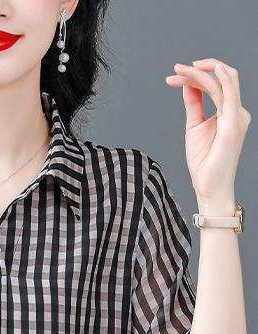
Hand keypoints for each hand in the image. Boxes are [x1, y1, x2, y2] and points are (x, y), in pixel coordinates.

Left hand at [165, 58, 250, 206]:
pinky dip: (219, 79)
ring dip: (200, 72)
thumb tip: (188, 83)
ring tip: (179, 70)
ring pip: (222, 82)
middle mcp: (236, 111)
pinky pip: (229, 94)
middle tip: (176, 69)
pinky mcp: (233, 124)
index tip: (173, 77)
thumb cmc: (204, 162)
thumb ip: (194, 103)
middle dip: (197, 70)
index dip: (194, 76)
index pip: (215, 84)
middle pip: (221, 78)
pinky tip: (208, 70)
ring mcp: (236, 117)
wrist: (209, 186)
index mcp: (229, 112)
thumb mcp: (194, 126)